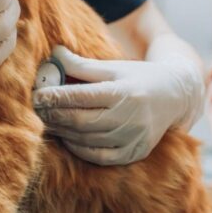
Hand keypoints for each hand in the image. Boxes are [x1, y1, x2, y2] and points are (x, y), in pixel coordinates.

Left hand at [32, 45, 203, 165]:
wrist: (175, 96)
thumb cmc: (138, 77)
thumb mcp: (113, 67)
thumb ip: (83, 65)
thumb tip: (54, 56)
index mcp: (123, 92)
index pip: (81, 97)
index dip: (56, 97)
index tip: (37, 95)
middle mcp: (130, 117)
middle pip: (81, 120)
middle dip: (55, 115)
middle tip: (36, 110)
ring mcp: (133, 138)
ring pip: (87, 140)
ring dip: (63, 131)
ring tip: (47, 121)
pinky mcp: (134, 153)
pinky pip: (99, 156)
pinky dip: (79, 148)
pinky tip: (67, 137)